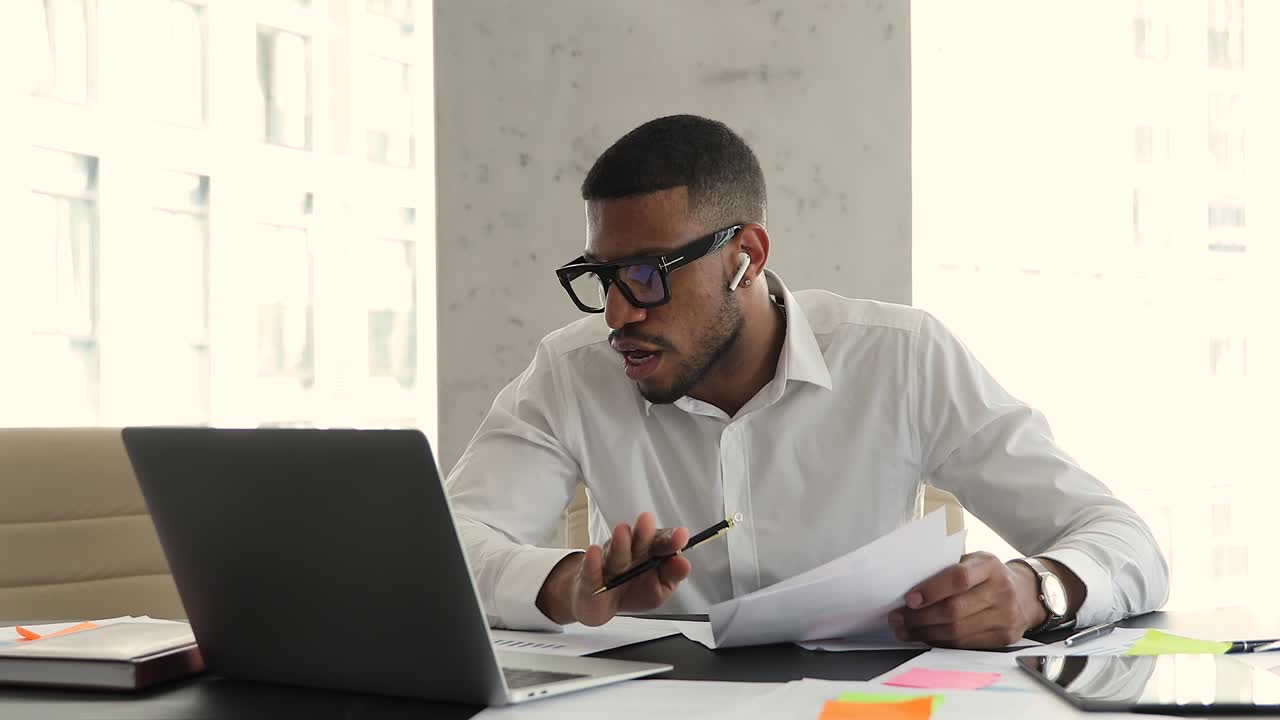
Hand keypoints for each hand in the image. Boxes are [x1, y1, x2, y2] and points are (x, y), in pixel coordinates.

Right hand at [537, 512, 690, 626]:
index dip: (671, 538)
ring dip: (620, 542)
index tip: (681, 536)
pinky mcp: (588, 573)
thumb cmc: (633, 591)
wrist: (600, 604)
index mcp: (650, 552)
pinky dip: (592, 561)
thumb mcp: (659, 589)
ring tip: (622, 532)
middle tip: (647, 521)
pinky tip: (594, 553)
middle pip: (639, 540)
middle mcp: (630, 550)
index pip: (662, 541)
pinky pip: (591, 566)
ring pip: (615, 552)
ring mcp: (608, 560)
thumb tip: (684, 564)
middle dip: (644, 531)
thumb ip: (671, 575)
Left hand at [888, 552, 1043, 648]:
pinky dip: (940, 642)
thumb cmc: (987, 575)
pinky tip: (925, 637)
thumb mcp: (973, 561)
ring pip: (957, 631)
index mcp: (990, 566)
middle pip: (954, 610)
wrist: (1025, 594)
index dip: (931, 590)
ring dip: (925, 633)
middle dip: (920, 617)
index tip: (909, 599)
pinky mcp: (1004, 637)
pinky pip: (965, 644)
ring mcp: (1005, 617)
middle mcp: (1001, 591)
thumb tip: (908, 581)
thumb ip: (947, 567)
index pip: (959, 579)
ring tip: (904, 629)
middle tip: (897, 618)